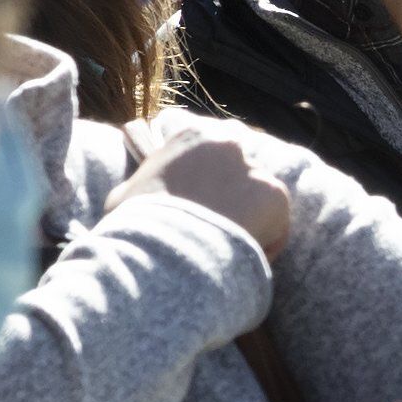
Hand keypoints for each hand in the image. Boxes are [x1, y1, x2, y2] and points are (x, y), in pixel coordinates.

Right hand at [126, 119, 290, 258]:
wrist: (162, 253)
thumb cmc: (135, 228)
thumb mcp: (125, 197)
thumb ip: (143, 186)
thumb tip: (135, 194)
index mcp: (192, 136)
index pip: (216, 153)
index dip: (214, 185)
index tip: (207, 209)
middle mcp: (228, 142)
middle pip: (243, 174)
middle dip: (236, 200)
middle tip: (222, 233)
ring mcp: (254, 167)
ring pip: (261, 203)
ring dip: (250, 227)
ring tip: (228, 257)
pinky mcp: (275, 196)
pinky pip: (276, 229)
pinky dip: (265, 249)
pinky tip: (240, 265)